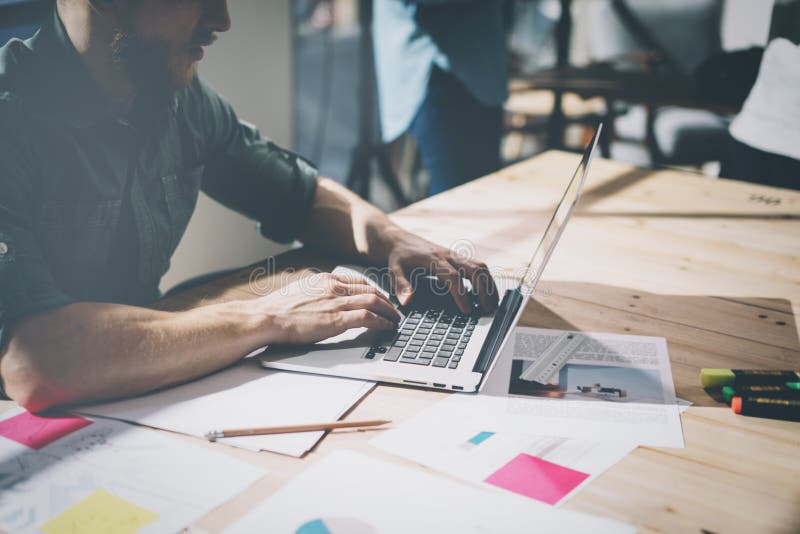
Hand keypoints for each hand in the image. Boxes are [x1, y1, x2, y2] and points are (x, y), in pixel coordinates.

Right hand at [258, 272, 400, 344]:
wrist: (266, 317)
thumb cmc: (278, 309)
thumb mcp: (300, 291)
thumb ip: (317, 292)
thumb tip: (323, 300)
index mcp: (325, 279)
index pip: (357, 281)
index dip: (373, 289)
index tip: (380, 298)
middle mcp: (333, 287)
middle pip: (370, 289)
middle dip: (386, 301)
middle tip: (394, 310)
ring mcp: (336, 303)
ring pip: (373, 301)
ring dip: (389, 311)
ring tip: (395, 320)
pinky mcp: (336, 320)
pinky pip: (367, 317)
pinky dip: (381, 321)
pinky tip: (387, 327)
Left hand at [384, 231, 498, 314]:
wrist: (399, 240)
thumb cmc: (398, 257)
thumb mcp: (394, 271)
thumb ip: (401, 286)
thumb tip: (406, 301)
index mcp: (433, 260)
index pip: (453, 277)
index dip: (462, 294)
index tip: (467, 311)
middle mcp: (448, 255)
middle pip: (474, 269)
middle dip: (484, 290)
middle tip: (488, 310)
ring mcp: (455, 255)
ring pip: (480, 266)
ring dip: (489, 284)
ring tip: (493, 304)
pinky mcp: (458, 258)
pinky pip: (478, 266)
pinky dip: (486, 280)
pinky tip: (488, 294)